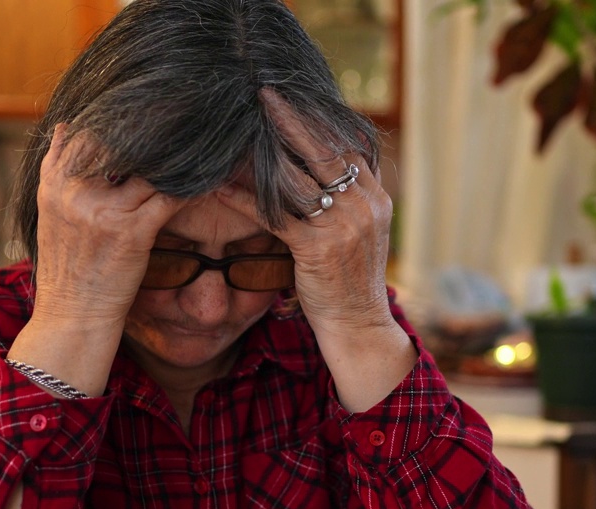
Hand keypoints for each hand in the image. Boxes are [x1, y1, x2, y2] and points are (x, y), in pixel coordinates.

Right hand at [7, 125, 184, 398]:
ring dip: (177, 153)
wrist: (71, 320)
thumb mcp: (50, 214)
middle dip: (149, 127)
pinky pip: (169, 197)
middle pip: (116, 140)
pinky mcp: (130, 232)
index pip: (82, 132)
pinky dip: (192, 185)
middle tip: (181, 111)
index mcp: (52, 185)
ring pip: (148, 166)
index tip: (144, 104)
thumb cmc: (68, 270)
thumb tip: (63, 126)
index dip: (115, 116)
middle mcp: (73, 192)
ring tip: (202, 139)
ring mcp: (102, 211)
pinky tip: (210, 176)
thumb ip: (57, 171)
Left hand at [218, 91, 394, 341]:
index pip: (348, 146)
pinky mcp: (316, 248)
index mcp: (375, 198)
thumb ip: (350, 200)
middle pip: (324, 149)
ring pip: (297, 177)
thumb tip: (329, 170)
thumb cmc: (353, 282)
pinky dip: (244, 199)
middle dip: (292, 120)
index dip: (319, 120)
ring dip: (263, 153)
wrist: (359, 326)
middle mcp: (363, 205)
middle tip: (265, 95)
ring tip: (237, 131)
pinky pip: (274, 215)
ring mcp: (341, 225)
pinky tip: (220, 187)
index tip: (293, 98)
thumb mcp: (363, 234)